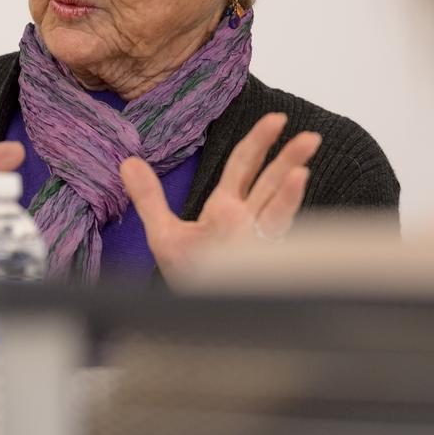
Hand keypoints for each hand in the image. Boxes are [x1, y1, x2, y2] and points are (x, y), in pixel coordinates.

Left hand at [120, 112, 320, 279]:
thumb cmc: (191, 277)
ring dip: (292, 176)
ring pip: (278, 200)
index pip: (244, 166)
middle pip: (268, 178)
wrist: (197, 315)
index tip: (275, 120)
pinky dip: (286, 204)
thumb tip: (127, 162)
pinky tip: (297, 184)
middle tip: (305, 134)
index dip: (258, 141)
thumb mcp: (164, 233)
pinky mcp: (262, 256)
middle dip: (287, 154)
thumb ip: (149, 197)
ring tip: (306, 155)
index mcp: (226, 208)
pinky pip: (276, 228)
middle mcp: (246, 219)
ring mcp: (257, 237)